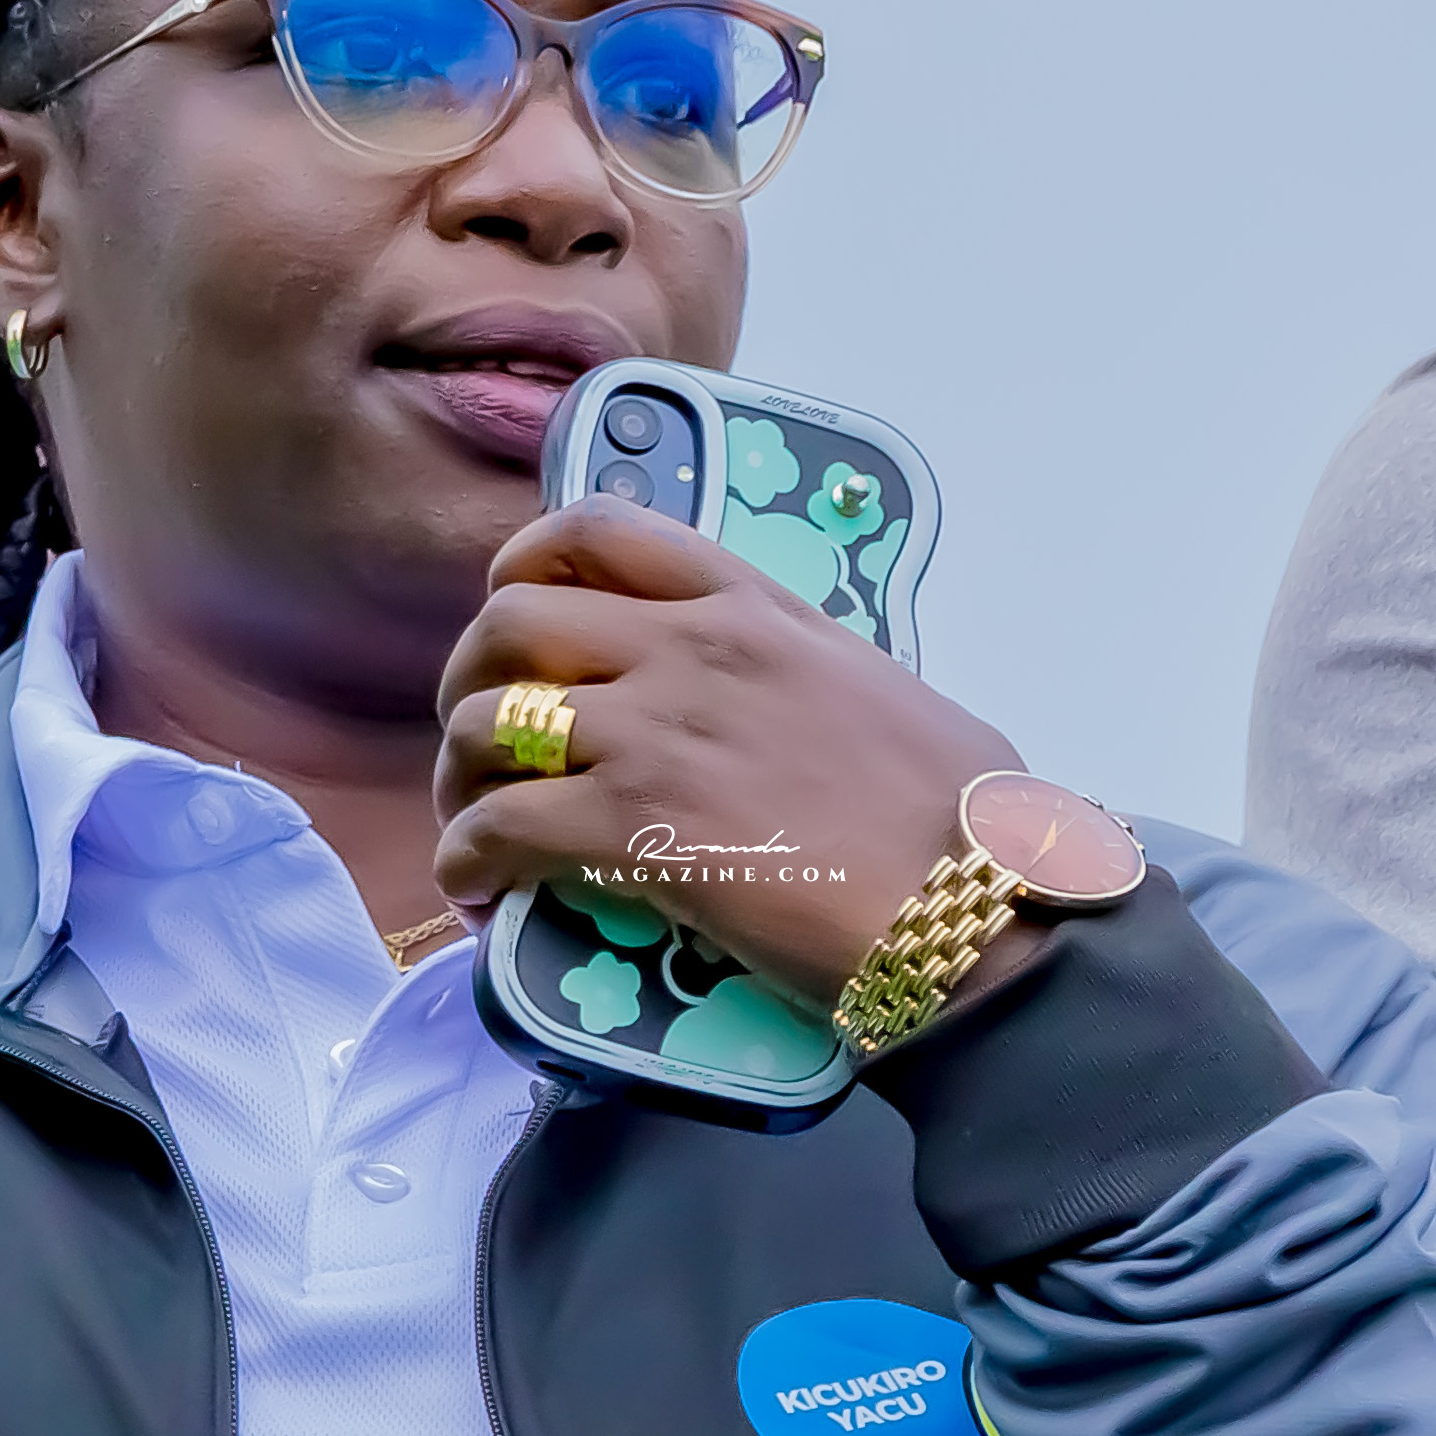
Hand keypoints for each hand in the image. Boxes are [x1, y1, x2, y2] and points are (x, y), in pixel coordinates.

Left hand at [430, 505, 1031, 1015]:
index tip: (511, 610)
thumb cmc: (962, 818)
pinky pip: (498, 826)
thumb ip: (802, 676)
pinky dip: (469, 861)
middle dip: (471, 682)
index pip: (602, 531)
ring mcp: (657, 732)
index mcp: (755, 608)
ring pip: (488, 724)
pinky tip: (484, 892)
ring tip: (478, 831)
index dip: (525, 565)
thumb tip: (782, 712)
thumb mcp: (879, 693)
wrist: (972, 904)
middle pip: (511, 622)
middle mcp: (691, 649)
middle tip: (482, 745)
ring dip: (462, 781)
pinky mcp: (632, 825)